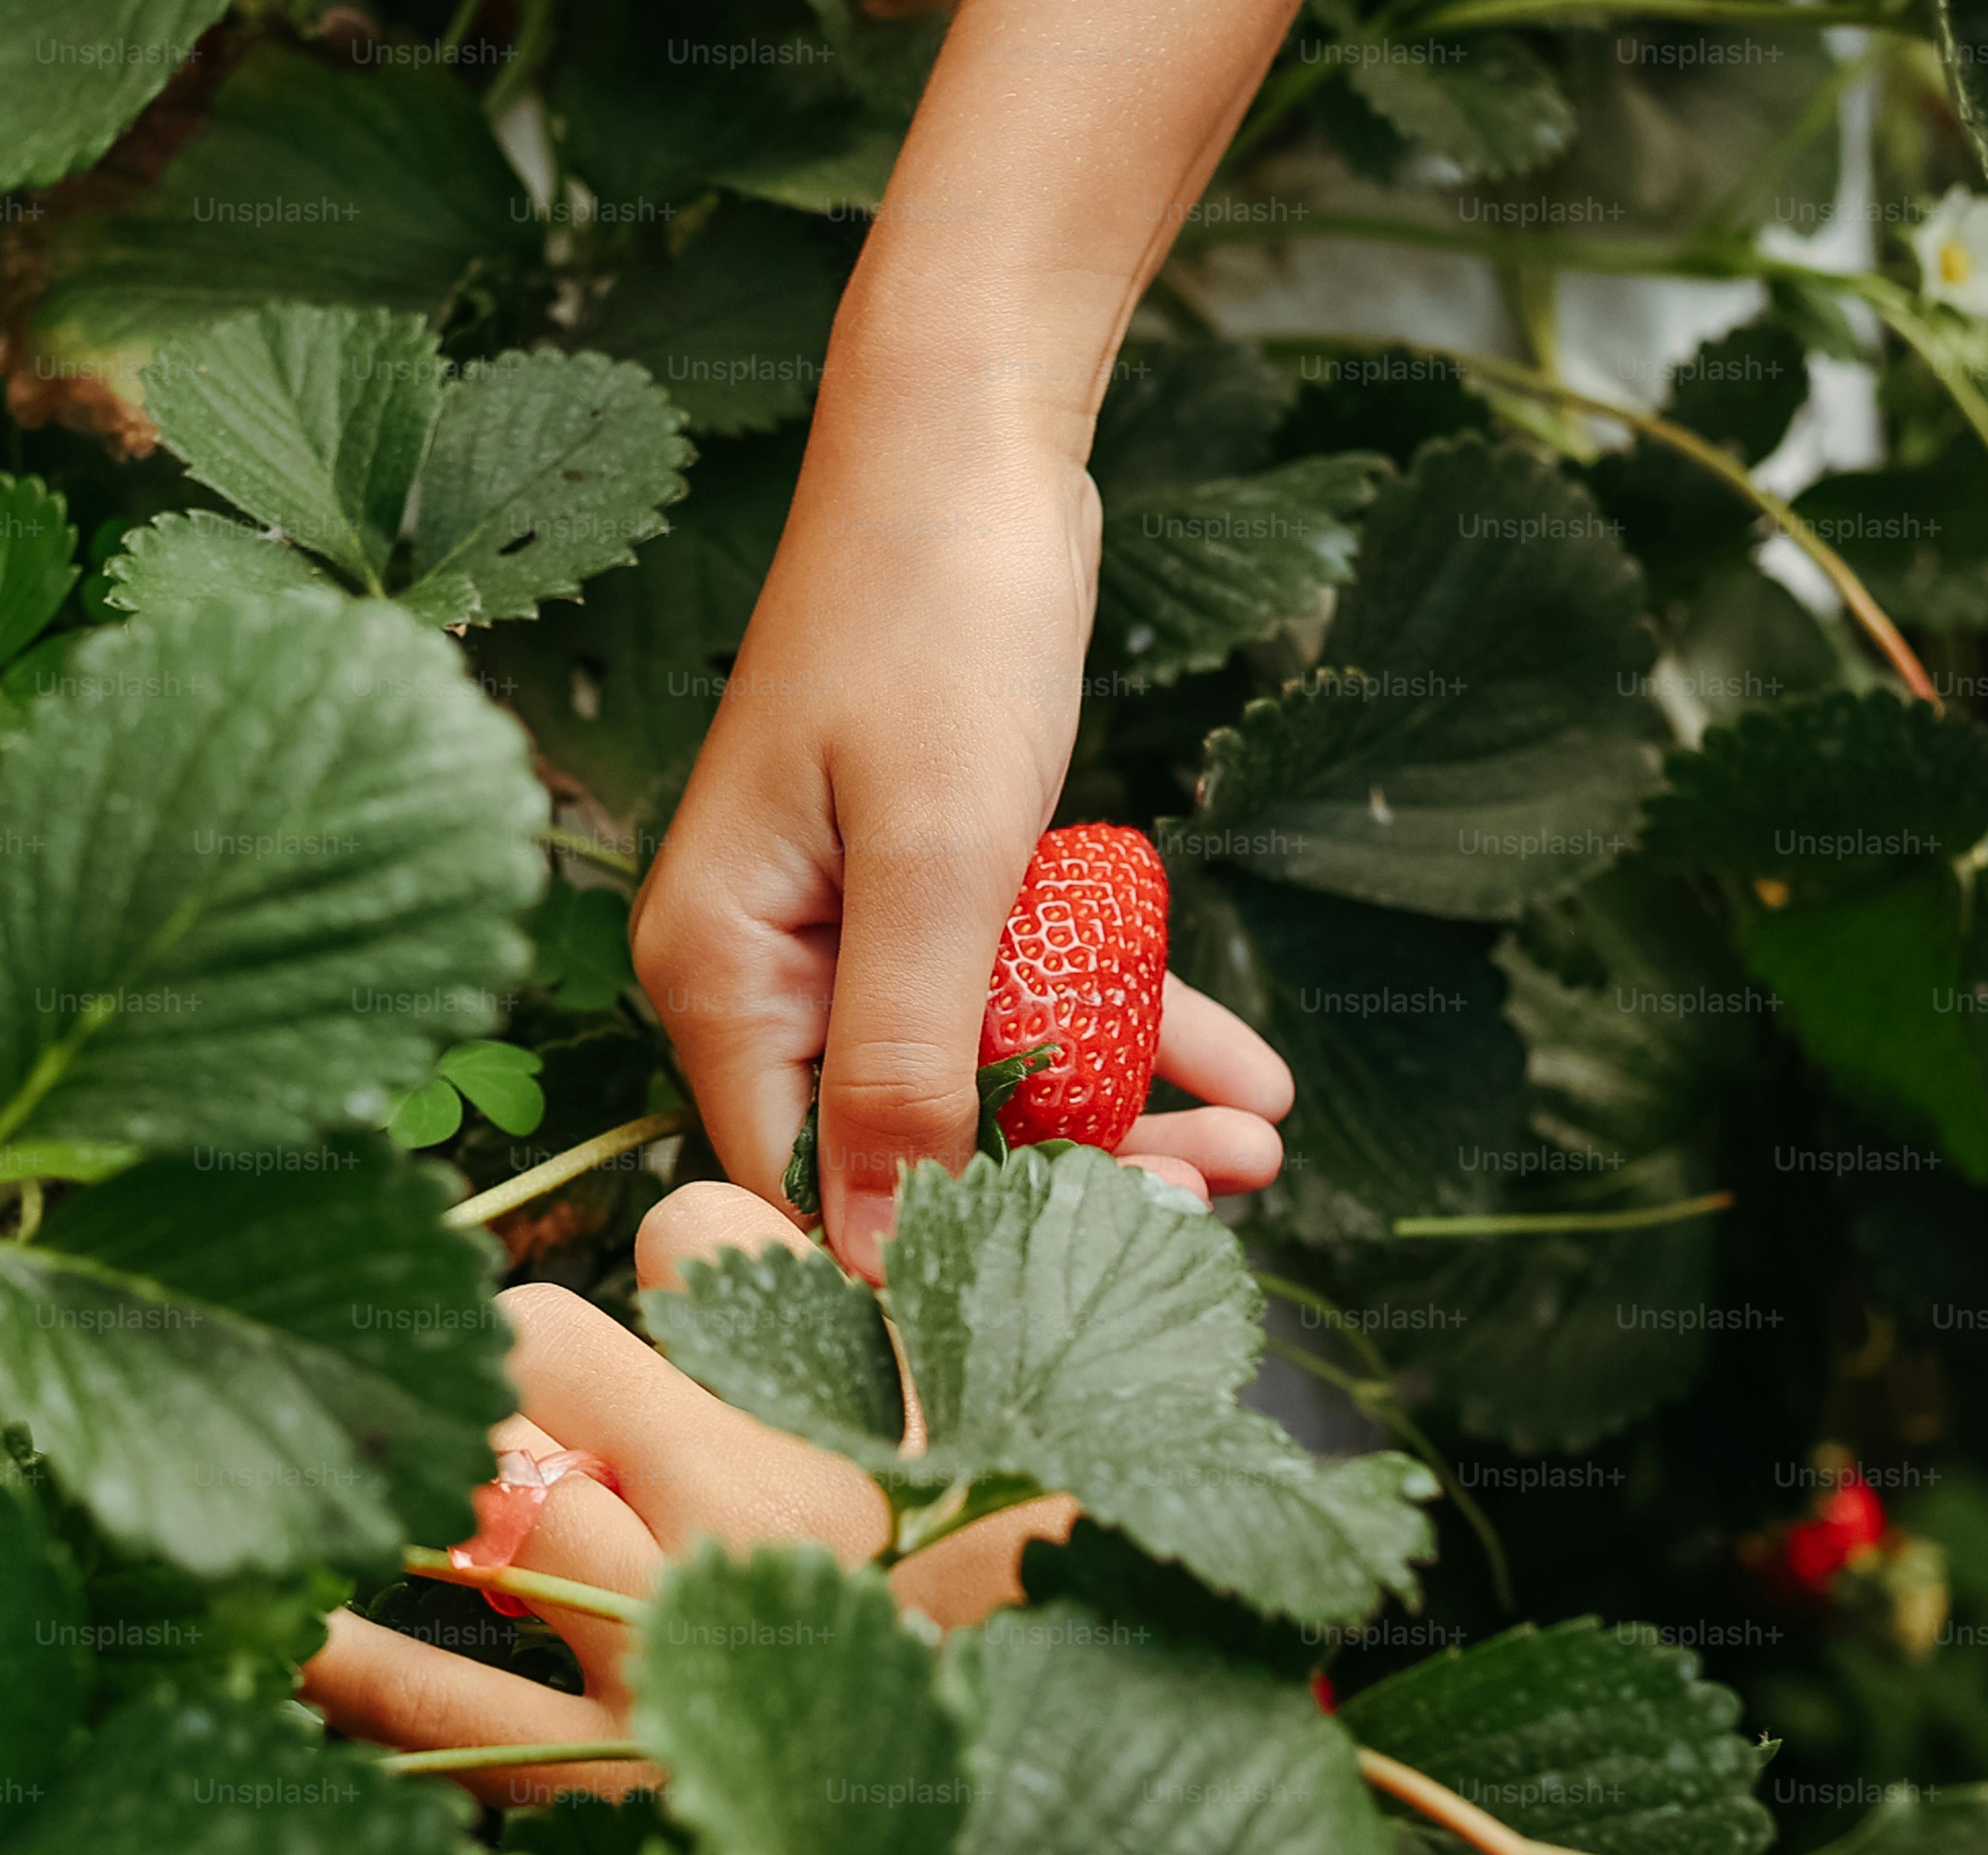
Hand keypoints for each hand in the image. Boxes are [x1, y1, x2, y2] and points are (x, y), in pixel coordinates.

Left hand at [300, 1181, 1076, 1805]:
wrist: (1033, 1853)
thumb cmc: (1051, 1637)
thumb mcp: (1048, 1474)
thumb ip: (1007, 1336)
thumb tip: (1140, 1186)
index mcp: (835, 1424)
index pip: (700, 1237)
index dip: (684, 1244)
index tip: (693, 1287)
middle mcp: (727, 1516)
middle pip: (538, 1338)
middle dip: (511, 1341)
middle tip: (511, 1376)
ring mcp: (646, 1643)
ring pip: (462, 1495)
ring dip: (391, 1458)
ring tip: (332, 1440)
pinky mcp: (590, 1779)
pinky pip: (431, 1706)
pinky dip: (338, 1659)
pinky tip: (271, 1624)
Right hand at [631, 431, 1295, 1258]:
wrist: (973, 435)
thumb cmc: (930, 614)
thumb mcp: (935, 851)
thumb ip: (904, 1058)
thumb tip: (871, 1250)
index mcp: (724, 968)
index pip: (798, 1178)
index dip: (923, 1249)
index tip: (1062, 1286)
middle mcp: (770, 964)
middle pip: (908, 1134)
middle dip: (1068, 1174)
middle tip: (1216, 1200)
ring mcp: (852, 923)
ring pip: (990, 1068)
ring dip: (1126, 1105)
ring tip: (1263, 1146)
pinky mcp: (932, 881)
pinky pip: (1028, 990)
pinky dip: (1128, 1019)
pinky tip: (1246, 1065)